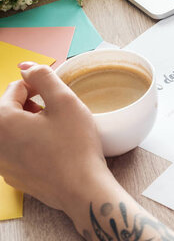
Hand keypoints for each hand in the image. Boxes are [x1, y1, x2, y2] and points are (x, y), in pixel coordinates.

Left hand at [0, 62, 109, 212]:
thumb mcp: (65, 102)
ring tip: (58, 130)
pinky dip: (32, 144)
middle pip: (10, 110)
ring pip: (13, 131)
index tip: (57, 94)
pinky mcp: (13, 176)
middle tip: (59, 112)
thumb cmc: (75, 147)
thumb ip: (44, 77)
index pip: (15, 88)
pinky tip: (54, 149)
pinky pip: (17, 151)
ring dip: (32, 124)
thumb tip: (26, 66)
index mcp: (2, 120)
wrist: (82, 189)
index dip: (39, 86)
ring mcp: (2, 162)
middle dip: (33, 105)